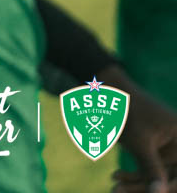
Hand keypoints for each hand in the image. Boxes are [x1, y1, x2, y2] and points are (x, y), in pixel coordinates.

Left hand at [110, 68, 176, 192]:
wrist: (106, 91)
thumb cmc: (125, 111)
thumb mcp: (139, 142)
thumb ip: (152, 168)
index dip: (169, 186)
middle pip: (169, 176)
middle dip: (146, 187)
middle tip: (119, 191)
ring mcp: (166, 148)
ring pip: (156, 175)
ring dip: (137, 183)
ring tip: (114, 187)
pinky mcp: (152, 149)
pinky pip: (147, 168)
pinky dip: (133, 175)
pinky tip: (115, 176)